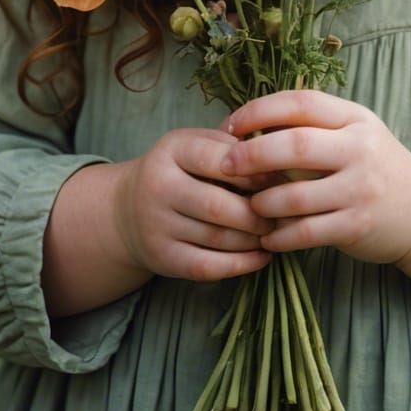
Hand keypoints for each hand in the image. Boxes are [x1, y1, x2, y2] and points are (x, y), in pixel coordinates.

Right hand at [113, 126, 274, 282]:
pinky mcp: (163, 258)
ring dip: (254, 239)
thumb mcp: (198, 144)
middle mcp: (158, 187)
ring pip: (217, 238)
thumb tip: (281, 153)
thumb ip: (233, 144)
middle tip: (282, 213)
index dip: (253, 171)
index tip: (279, 178)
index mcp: (171, 150)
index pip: (217, 159)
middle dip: (257, 213)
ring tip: (276, 233)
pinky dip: (242, 264)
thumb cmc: (181, 171)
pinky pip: (209, 266)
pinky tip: (262, 256)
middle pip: (217, 205)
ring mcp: (157, 226)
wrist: (128, 210)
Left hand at [221, 91, 410, 266]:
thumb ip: (311, 124)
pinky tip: (267, 237)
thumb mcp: (351, 132)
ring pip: (295, 195)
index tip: (231, 124)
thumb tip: (247, 123)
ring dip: (262, 202)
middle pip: (295, 146)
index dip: (260, 110)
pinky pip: (306, 232)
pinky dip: (280, 236)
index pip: (301, 103)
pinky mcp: (357, 226)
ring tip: (249, 205)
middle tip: (226, 166)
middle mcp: (360, 149)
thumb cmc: (370, 164)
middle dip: (252, 155)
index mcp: (355, 118)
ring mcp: (360, 189)